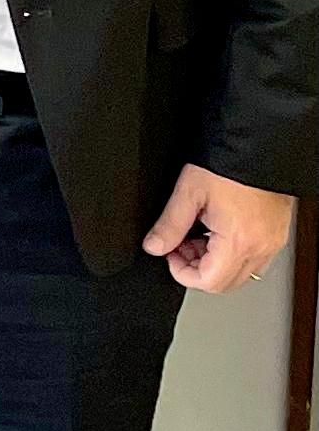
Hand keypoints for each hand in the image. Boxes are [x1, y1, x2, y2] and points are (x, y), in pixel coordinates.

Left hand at [144, 163, 295, 293]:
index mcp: (239, 242)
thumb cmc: (228, 165)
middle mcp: (262, 247)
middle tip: (181, 244)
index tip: (170, 254)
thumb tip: (154, 246)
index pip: (209, 282)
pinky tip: (217, 230)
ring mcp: (273, 242)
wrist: (259, 147)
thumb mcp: (189, 193)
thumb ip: (169, 225)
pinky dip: (232, 253)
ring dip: (215, 262)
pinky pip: (255, 259)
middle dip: (197, 269)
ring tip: (198, 233)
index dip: (182, 273)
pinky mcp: (277, 234)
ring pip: (241, 273)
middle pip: (226, 283)